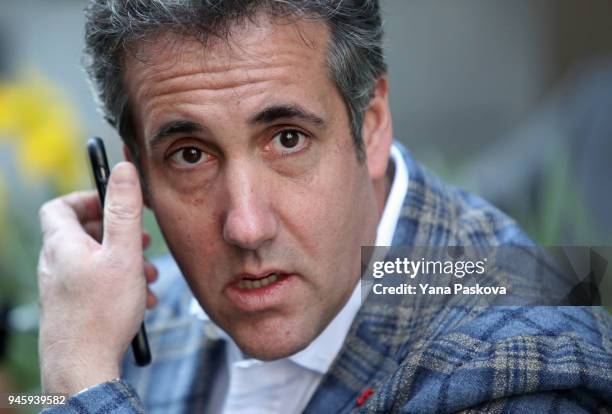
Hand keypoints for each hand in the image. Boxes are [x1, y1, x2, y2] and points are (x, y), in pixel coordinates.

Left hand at [37, 162, 156, 394]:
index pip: (60, 207)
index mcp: (62, 245)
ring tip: (148, 275)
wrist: (82, 366)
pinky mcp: (71, 307)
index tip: (114, 204)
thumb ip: (124, 211)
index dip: (87, 199)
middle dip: (118, 234)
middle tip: (142, 241)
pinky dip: (118, 283)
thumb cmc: (102, 312)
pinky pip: (95, 284)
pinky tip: (141, 299)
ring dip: (124, 262)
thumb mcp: (123, 254)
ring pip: (93, 261)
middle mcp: (56, 264)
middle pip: (83, 234)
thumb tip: (124, 171)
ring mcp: (61, 288)